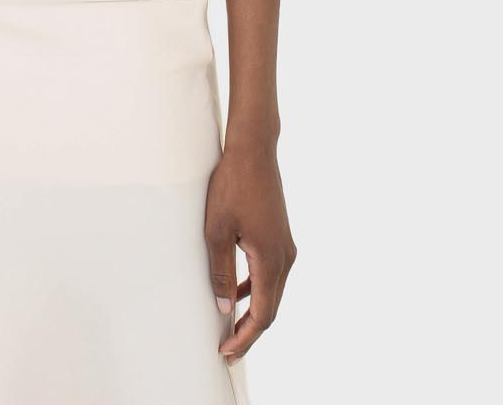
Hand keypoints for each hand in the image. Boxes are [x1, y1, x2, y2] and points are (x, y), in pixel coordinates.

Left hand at [204, 138, 296, 361]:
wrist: (253, 150)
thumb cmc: (232, 186)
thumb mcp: (217, 231)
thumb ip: (221, 272)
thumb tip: (224, 309)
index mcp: (271, 261)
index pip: (262, 315)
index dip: (244, 338)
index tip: (226, 352)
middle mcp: (285, 258)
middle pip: (271, 308)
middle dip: (249, 332)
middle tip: (227, 350)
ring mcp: (285, 246)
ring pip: (272, 291)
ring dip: (253, 311)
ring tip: (231, 327)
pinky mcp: (280, 236)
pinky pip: (271, 273)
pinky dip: (256, 289)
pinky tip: (238, 291)